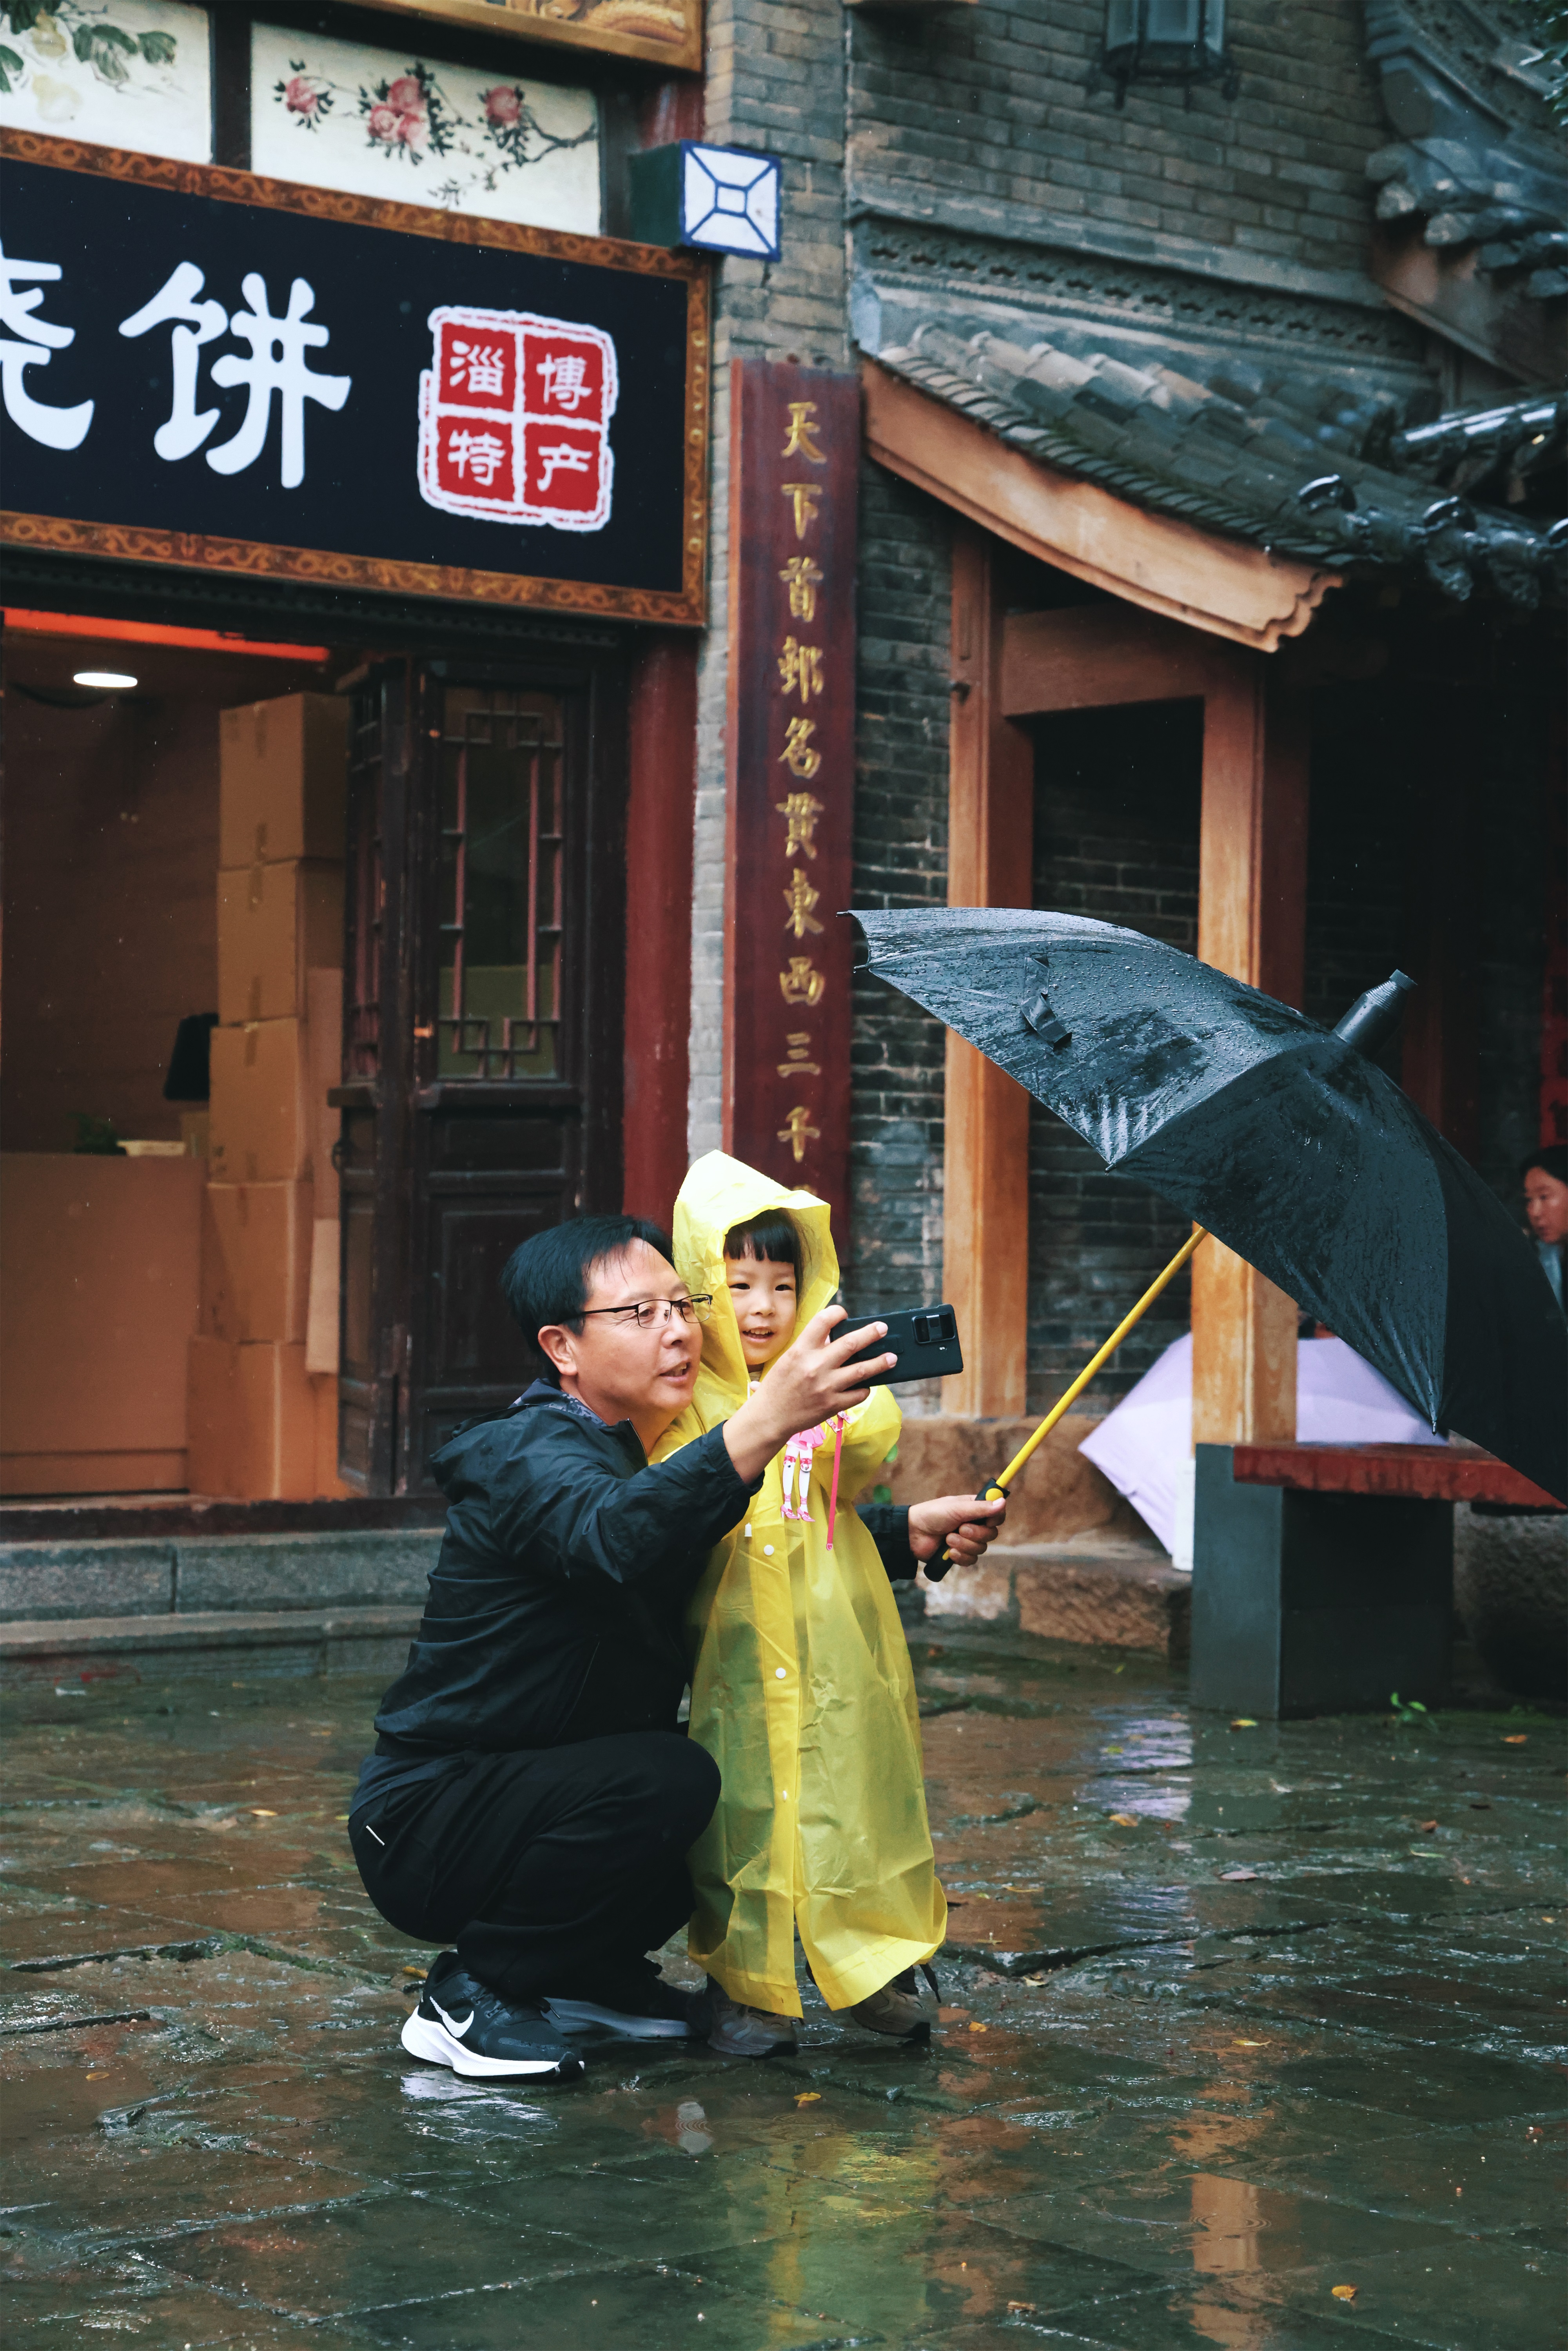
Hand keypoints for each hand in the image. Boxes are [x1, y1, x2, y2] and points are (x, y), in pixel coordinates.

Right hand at [722, 1305, 894, 1484]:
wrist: (769, 1418)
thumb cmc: (777, 1387)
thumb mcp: (788, 1360)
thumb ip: (809, 1347)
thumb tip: (831, 1336)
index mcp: (800, 1351)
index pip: (822, 1321)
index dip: (837, 1313)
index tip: (844, 1313)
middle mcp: (815, 1366)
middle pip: (850, 1343)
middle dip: (871, 1333)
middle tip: (883, 1328)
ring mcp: (826, 1387)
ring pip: (862, 1370)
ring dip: (880, 1362)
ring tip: (892, 1358)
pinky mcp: (833, 1405)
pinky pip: (858, 1394)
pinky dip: (865, 1388)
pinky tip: (867, 1385)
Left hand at [907, 1491, 1006, 1566]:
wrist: (912, 1534)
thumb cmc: (932, 1514)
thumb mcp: (957, 1508)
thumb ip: (980, 1508)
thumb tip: (1003, 1502)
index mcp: (974, 1509)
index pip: (996, 1515)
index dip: (996, 1518)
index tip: (988, 1520)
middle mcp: (973, 1524)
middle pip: (991, 1534)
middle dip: (976, 1534)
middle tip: (960, 1528)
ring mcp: (967, 1540)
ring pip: (981, 1549)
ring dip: (964, 1545)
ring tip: (948, 1539)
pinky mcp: (960, 1554)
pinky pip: (971, 1560)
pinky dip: (960, 1556)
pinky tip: (948, 1552)